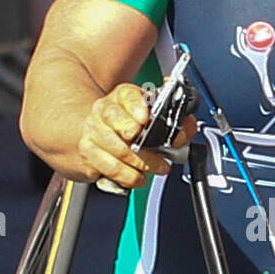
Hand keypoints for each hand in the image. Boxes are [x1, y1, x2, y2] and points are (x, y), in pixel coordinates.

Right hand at [77, 82, 196, 189]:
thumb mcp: (156, 115)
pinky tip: (137, 177)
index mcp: (123, 96)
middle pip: (120, 127)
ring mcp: (93, 131)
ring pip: (117, 152)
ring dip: (141, 166)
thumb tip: (187, 128)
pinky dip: (127, 177)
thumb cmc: (131, 122)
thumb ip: (178, 119)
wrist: (99, 130)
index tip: (145, 119)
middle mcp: (104, 111)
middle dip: (144, 148)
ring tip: (157, 170)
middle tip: (162, 161)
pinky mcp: (87, 152)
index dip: (137, 107)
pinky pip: (108, 169)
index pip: (128, 96)